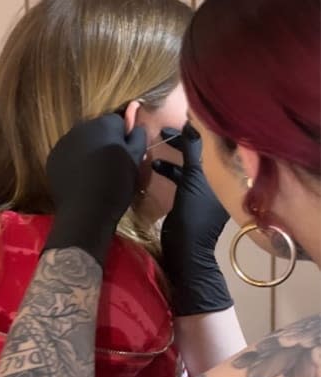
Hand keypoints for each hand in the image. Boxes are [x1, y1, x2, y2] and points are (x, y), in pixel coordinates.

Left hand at [44, 114, 146, 263]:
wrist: (86, 210)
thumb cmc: (116, 184)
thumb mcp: (136, 160)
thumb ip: (138, 138)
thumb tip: (136, 126)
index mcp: (104, 124)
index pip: (117, 121)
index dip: (123, 137)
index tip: (125, 154)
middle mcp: (81, 128)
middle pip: (96, 130)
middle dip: (104, 141)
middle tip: (110, 164)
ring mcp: (63, 142)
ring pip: (80, 141)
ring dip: (88, 150)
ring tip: (94, 173)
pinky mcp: (52, 158)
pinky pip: (67, 154)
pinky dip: (73, 161)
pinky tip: (80, 178)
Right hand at [152, 122, 232, 315]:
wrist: (186, 252)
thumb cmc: (192, 215)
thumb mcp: (192, 181)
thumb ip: (193, 153)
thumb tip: (191, 125)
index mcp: (223, 178)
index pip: (210, 148)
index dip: (191, 135)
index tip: (171, 125)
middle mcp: (216, 185)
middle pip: (198, 158)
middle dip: (179, 146)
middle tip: (160, 134)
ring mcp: (203, 196)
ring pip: (187, 170)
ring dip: (171, 161)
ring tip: (153, 156)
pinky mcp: (189, 205)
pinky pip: (180, 182)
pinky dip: (169, 174)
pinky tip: (153, 170)